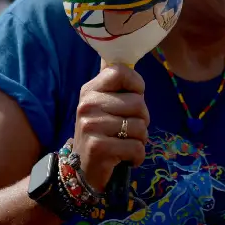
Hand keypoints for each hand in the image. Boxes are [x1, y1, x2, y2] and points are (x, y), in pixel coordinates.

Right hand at [74, 65, 149, 191]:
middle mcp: (88, 104)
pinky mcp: (99, 147)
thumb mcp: (103, 105)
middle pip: (138, 103)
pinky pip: (136, 148)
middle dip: (141, 120)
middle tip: (127, 130)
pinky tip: (125, 158)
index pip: (121, 71)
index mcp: (90, 90)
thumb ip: (115, 84)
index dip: (136, 84)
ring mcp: (91, 125)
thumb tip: (125, 54)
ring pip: (140, 127)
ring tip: (124, 143)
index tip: (133, 98)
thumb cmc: (101, 133)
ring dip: (139, 140)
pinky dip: (137, 156)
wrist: (82, 170)